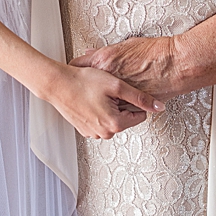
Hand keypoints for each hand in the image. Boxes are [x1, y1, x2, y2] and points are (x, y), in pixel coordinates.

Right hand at [44, 63, 162, 139]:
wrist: (56, 83)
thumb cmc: (81, 82)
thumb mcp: (116, 85)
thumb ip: (140, 98)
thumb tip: (159, 107)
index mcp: (115, 124)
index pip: (139, 115)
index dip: (132, 100)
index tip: (120, 92)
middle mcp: (104, 133)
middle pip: (126, 118)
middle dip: (120, 105)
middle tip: (106, 92)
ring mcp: (93, 133)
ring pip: (112, 119)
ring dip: (108, 107)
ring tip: (96, 95)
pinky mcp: (84, 129)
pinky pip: (99, 121)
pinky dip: (97, 111)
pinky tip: (89, 99)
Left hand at [71, 36, 184, 101]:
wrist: (177, 64)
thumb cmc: (155, 52)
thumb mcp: (125, 46)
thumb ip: (104, 53)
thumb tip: (90, 55)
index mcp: (104, 61)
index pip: (77, 66)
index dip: (76, 70)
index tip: (74, 71)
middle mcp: (109, 79)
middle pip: (87, 87)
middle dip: (88, 87)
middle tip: (87, 86)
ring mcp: (120, 93)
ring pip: (102, 101)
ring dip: (103, 100)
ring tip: (103, 96)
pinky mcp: (133, 106)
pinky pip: (120, 109)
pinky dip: (119, 106)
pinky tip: (121, 101)